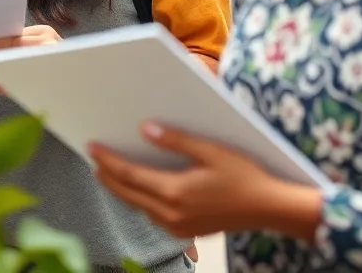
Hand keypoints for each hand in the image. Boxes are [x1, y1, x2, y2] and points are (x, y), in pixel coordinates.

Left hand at [0, 25, 62, 96]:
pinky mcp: (34, 89)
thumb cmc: (55, 51)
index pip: (16, 40)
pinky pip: (8, 88)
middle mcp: (45, 53)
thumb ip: (20, 38)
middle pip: (7, 61)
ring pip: (4, 77)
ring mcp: (42, 74)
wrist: (77, 75)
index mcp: (45, 35)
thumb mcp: (41, 36)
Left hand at [89, 122, 321, 240]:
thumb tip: (145, 129)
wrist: (270, 208)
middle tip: (93, 158)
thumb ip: (175, 140)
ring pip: (138, 207)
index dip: (107, 160)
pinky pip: (153, 216)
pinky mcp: (186, 231)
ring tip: (109, 171)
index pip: (128, 175)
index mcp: (174, 192)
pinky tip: (138, 190)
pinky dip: (139, 201)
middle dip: (107, 176)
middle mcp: (171, 214)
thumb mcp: (210, 151)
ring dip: (121, 189)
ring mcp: (178, 226)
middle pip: (127, 194)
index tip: (92, 147)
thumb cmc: (244, 177)